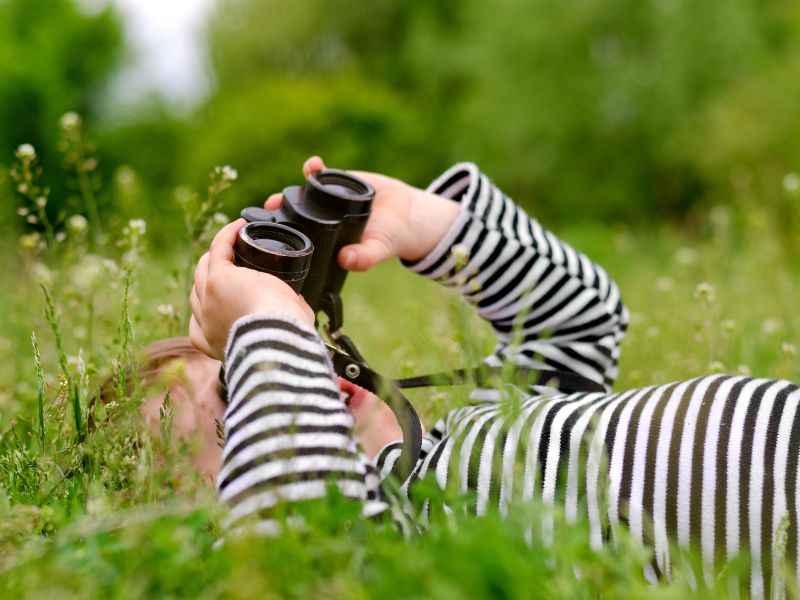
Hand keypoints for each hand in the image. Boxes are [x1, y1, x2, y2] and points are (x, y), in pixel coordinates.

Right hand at [189, 219, 314, 359]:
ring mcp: (208, 299)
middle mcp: (205, 324)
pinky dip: (227, 235)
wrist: (275, 339)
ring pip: (203, 269)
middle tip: (235, 264)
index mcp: (214, 343)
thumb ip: (281, 321)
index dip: (209, 308)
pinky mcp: (219, 278)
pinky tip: (239, 226)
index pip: (198, 325)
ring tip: (235, 241)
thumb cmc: (281, 342)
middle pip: (197, 292)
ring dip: (218, 254)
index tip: (228, 298)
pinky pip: (218, 248)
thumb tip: (299, 307)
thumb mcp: (278, 335)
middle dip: (211, 277)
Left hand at [264, 156, 459, 271]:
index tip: (272, 233)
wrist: (407, 214)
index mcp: (326, 241)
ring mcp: (327, 202)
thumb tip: (347, 260)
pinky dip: (314, 169)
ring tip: (282, 193)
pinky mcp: (338, 183)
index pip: (299, 239)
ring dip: (290, 193)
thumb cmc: (390, 238)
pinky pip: (321, 175)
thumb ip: (365, 257)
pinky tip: (313, 164)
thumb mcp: (378, 249)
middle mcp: (322, 222)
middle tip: (270, 208)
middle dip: (279, 213)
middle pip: (293, 216)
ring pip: (302, 196)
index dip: (283, 237)